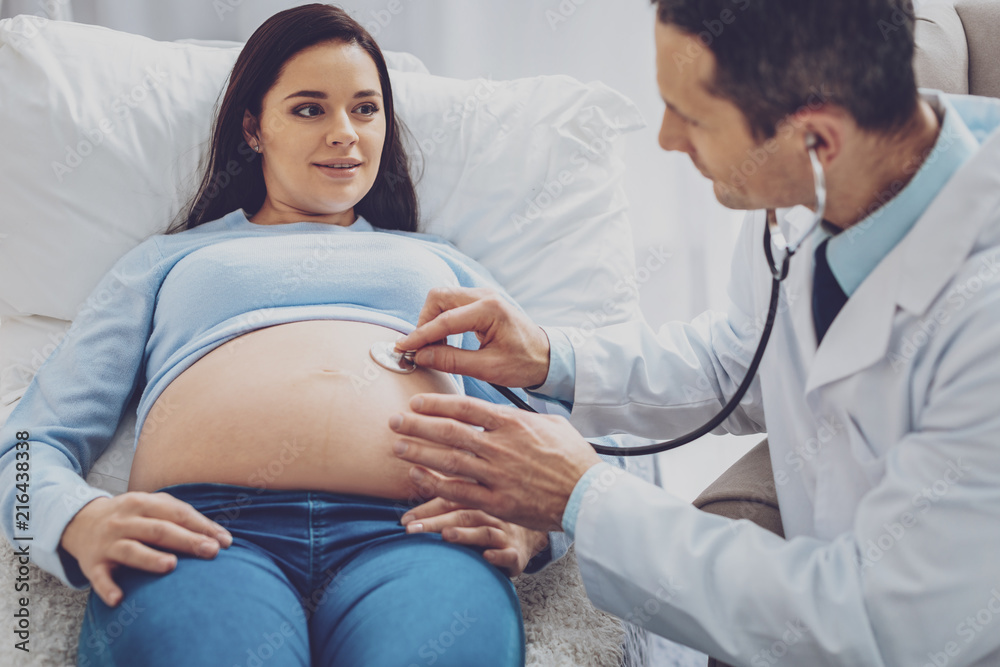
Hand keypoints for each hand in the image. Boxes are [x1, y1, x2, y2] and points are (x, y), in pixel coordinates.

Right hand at [59, 492, 233, 607]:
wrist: (80, 522)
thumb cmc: (131, 516)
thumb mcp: (152, 506)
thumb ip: (181, 517)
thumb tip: (219, 536)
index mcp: (142, 503)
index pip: (177, 513)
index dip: (202, 526)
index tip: (225, 541)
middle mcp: (124, 521)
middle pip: (159, 530)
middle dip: (187, 540)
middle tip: (211, 552)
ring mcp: (107, 542)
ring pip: (130, 550)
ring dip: (150, 558)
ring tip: (171, 565)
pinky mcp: (92, 564)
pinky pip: (99, 577)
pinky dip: (107, 588)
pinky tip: (119, 599)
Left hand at [390, 393, 603, 531]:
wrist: (588, 493)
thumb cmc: (573, 457)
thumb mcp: (551, 424)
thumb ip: (522, 417)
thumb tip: (503, 411)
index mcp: (512, 423)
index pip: (465, 407)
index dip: (436, 403)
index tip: (416, 402)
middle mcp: (500, 447)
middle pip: (449, 432)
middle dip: (417, 426)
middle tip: (393, 422)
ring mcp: (497, 475)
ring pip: (448, 461)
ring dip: (418, 453)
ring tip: (396, 448)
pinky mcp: (498, 502)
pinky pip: (458, 492)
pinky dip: (433, 484)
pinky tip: (416, 478)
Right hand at [394, 286, 550, 387]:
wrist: (547, 356)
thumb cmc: (524, 363)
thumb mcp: (488, 368)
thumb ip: (452, 361)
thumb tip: (421, 356)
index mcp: (490, 310)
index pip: (445, 319)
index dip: (420, 335)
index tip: (403, 348)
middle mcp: (485, 296)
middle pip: (438, 298)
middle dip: (424, 322)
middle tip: (421, 349)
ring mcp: (482, 296)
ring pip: (442, 299)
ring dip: (431, 321)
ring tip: (434, 348)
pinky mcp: (480, 302)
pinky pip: (451, 304)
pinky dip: (441, 321)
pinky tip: (443, 342)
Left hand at [400, 497, 549, 577]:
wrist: (532, 531)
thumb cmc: (491, 516)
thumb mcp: (473, 501)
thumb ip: (446, 493)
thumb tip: (413, 474)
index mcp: (477, 498)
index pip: (449, 499)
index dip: (426, 509)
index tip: (403, 520)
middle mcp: (490, 512)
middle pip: (461, 514)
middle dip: (435, 522)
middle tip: (411, 530)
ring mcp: (504, 532)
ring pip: (484, 531)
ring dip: (465, 534)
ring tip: (446, 535)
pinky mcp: (516, 553)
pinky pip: (508, 554)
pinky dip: (498, 555)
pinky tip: (486, 556)